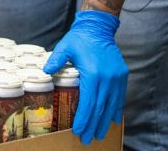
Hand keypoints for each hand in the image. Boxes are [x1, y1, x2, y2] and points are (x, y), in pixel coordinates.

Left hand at [44, 10, 126, 144]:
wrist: (99, 28)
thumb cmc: (80, 39)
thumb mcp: (65, 47)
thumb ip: (55, 60)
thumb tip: (45, 71)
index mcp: (93, 74)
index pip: (88, 103)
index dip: (83, 119)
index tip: (78, 130)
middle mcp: (107, 79)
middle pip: (100, 108)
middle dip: (93, 126)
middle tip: (87, 139)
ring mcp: (117, 78)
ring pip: (111, 105)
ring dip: (105, 122)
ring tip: (98, 134)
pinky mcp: (122, 76)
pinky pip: (119, 97)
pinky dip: (115, 110)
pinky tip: (112, 120)